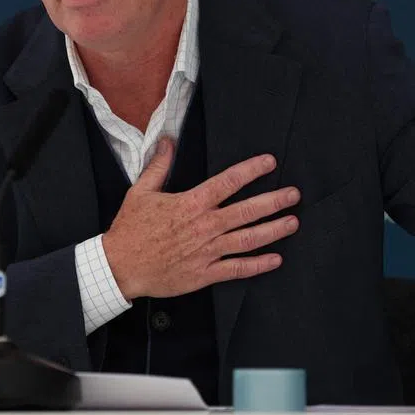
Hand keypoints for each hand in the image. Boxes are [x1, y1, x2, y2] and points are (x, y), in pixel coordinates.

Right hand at [102, 137, 299, 300]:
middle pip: (247, 210)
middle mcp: (204, 226)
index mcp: (191, 203)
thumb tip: (168, 141)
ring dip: (273, 230)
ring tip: (292, 222)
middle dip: (274, 201)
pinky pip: (237, 269)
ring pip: (248, 239)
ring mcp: (207, 251)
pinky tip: (275, 259)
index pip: (228, 181)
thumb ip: (159, 166)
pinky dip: (258, 265)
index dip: (252, 170)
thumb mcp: (141, 191)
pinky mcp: (204, 274)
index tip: (270, 163)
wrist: (120, 266)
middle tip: (294, 195)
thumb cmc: (130, 229)